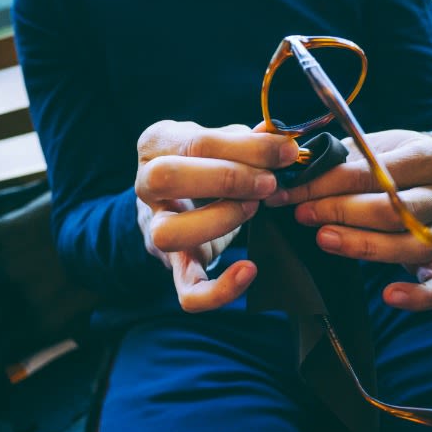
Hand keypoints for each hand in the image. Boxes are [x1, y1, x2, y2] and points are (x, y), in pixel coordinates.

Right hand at [135, 120, 297, 311]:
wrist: (178, 197)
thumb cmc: (206, 161)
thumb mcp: (221, 141)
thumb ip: (246, 140)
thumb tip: (278, 140)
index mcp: (157, 144)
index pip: (196, 142)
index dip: (247, 148)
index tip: (286, 151)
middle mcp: (146, 185)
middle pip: (167, 178)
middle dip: (227, 179)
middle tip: (268, 183)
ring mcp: (155, 227)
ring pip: (168, 233)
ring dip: (221, 220)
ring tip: (254, 208)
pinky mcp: (175, 266)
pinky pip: (187, 291)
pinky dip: (219, 289)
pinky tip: (249, 270)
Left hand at [265, 129, 431, 310]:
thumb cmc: (391, 158)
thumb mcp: (369, 145)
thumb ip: (337, 156)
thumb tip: (293, 167)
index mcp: (429, 156)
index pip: (373, 172)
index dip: (326, 182)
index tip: (290, 191)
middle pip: (392, 211)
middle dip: (339, 212)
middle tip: (302, 214)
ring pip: (410, 246)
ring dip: (361, 245)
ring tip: (323, 239)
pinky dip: (420, 296)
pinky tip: (389, 296)